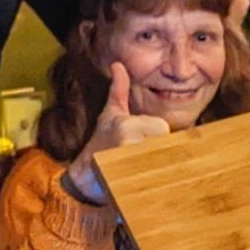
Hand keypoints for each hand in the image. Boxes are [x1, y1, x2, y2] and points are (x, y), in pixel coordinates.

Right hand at [64, 64, 170, 200]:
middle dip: (159, 149)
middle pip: (164, 144)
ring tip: (141, 165)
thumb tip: (118, 65)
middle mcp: (129, 145)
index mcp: (127, 127)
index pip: (163, 129)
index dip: (156, 134)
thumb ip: (118, 90)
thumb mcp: (110, 114)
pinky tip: (143, 179)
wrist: (84, 176)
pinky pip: (156, 179)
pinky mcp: (131, 184)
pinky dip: (154, 179)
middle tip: (143, 153)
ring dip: (157, 164)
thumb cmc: (101, 142)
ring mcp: (130, 166)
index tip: (145, 138)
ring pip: (161, 160)